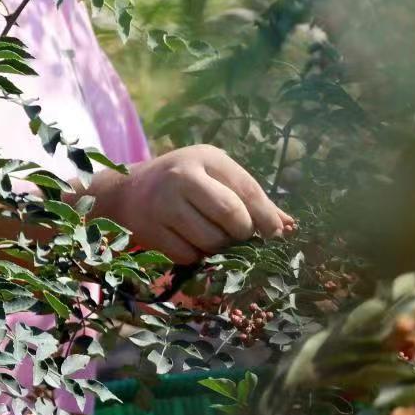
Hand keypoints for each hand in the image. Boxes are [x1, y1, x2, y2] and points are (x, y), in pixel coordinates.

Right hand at [83, 145, 295, 264]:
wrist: (124, 193)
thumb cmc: (182, 184)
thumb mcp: (214, 179)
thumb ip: (250, 199)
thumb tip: (289, 226)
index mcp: (206, 158)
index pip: (247, 189)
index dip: (266, 216)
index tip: (274, 234)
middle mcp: (183, 176)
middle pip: (231, 216)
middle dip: (241, 234)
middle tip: (238, 237)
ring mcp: (163, 204)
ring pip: (211, 240)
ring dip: (218, 248)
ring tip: (210, 238)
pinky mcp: (151, 229)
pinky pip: (188, 255)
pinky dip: (195, 256)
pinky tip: (187, 242)